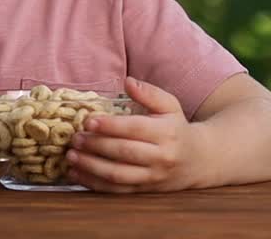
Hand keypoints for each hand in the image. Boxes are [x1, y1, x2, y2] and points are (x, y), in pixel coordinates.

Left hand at [64, 76, 208, 192]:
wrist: (199, 161)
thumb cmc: (177, 128)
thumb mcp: (170, 106)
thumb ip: (149, 93)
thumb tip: (128, 81)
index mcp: (167, 133)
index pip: (135, 129)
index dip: (110, 126)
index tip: (88, 121)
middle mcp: (161, 157)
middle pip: (124, 153)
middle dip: (96, 146)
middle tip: (75, 138)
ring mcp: (153, 177)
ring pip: (118, 175)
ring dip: (91, 167)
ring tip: (71, 156)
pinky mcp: (144, 190)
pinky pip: (117, 190)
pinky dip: (94, 184)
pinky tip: (76, 174)